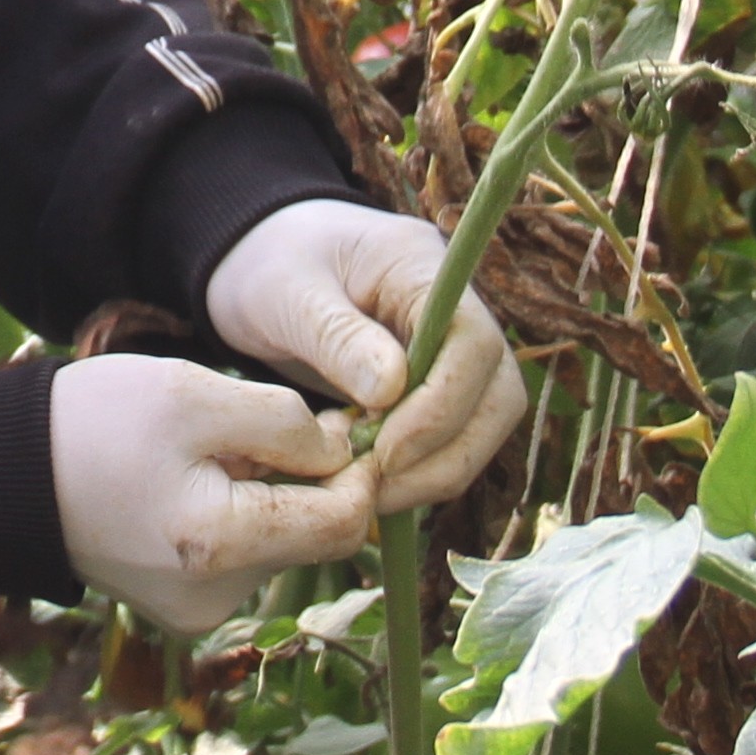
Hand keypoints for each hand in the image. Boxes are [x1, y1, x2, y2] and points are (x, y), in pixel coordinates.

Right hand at [48, 355, 376, 634]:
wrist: (4, 477)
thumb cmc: (94, 423)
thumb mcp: (194, 395)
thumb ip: (283, 422)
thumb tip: (342, 453)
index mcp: (220, 545)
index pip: (341, 524)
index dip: (359, 470)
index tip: (345, 423)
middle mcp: (216, 599)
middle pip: (311, 536)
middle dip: (307, 478)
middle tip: (266, 421)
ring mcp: (197, 610)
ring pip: (276, 542)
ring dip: (268, 493)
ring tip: (206, 450)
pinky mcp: (182, 606)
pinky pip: (240, 555)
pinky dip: (235, 513)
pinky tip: (188, 482)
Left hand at [203, 199, 528, 517]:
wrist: (257, 263)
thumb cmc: (268, 267)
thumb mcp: (287, 294)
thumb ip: (338, 338)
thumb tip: (391, 391)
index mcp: (422, 265)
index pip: (473, 344)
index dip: (441, 407)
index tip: (387, 451)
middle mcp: (457, 307)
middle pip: (497, 392)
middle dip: (447, 453)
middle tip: (379, 487)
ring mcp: (452, 347)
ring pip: (484, 423)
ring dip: (437, 470)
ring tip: (370, 491)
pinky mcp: (436, 383)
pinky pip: (454, 436)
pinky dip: (422, 469)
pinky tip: (371, 481)